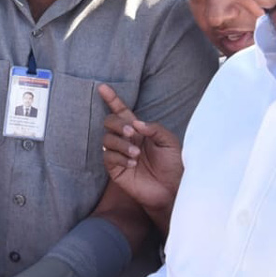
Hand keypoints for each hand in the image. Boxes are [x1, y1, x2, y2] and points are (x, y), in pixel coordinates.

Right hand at [98, 83, 181, 214]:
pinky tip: (132, 163)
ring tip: (137, 154)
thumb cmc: (173, 164)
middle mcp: (126, 139)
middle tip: (131, 133)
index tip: (102, 87)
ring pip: (107, 139)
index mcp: (139, 130)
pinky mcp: (115, 169)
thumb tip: (135, 122)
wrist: (172, 188)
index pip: (121, 111)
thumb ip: (154, 129)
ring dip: (121, 144)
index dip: (112, 99)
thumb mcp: (169, 142)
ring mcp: (119, 154)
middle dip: (117, 124)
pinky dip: (120, 158)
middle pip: (109, 122)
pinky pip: (108, 157)